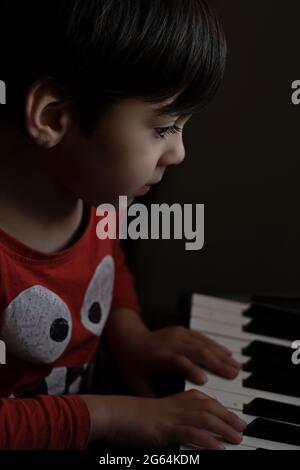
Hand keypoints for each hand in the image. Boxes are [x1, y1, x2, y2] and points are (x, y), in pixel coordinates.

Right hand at [82, 389, 246, 449]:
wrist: (112, 414)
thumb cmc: (131, 417)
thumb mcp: (157, 417)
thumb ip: (174, 419)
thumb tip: (190, 431)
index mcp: (175, 399)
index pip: (205, 401)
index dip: (222, 409)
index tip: (234, 417)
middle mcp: (177, 404)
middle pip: (209, 407)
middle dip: (229, 417)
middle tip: (243, 427)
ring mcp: (171, 415)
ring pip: (205, 418)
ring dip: (224, 428)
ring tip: (238, 437)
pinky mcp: (165, 428)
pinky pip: (190, 433)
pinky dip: (206, 440)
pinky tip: (218, 448)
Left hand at [117, 325, 240, 395]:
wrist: (128, 339)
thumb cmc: (133, 365)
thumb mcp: (137, 384)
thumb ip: (153, 399)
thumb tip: (169, 417)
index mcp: (159, 356)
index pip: (177, 360)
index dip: (190, 369)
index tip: (204, 381)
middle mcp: (170, 343)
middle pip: (196, 350)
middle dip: (216, 363)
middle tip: (233, 375)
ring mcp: (177, 334)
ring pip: (203, 344)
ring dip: (221, 355)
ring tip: (236, 367)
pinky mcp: (182, 331)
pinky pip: (202, 337)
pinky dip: (216, 346)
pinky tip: (228, 354)